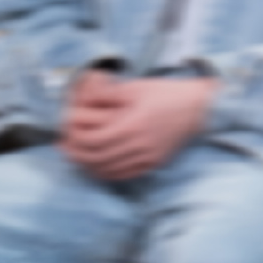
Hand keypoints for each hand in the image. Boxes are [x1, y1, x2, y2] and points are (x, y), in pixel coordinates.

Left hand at [60, 75, 214, 180]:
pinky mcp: (155, 163)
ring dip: (88, 166)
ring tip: (77, 157)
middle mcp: (141, 144)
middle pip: (98, 158)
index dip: (75, 138)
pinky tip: (98, 167)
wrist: (199, 108)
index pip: (94, 139)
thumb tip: (79, 102)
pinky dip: (107, 173)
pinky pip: (126, 175)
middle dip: (76, 154)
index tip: (65, 132)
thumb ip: (105, 95)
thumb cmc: (166, 94)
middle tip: (64, 147)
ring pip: (110, 170)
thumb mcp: (134, 87)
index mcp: (133, 124)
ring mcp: (149, 157)